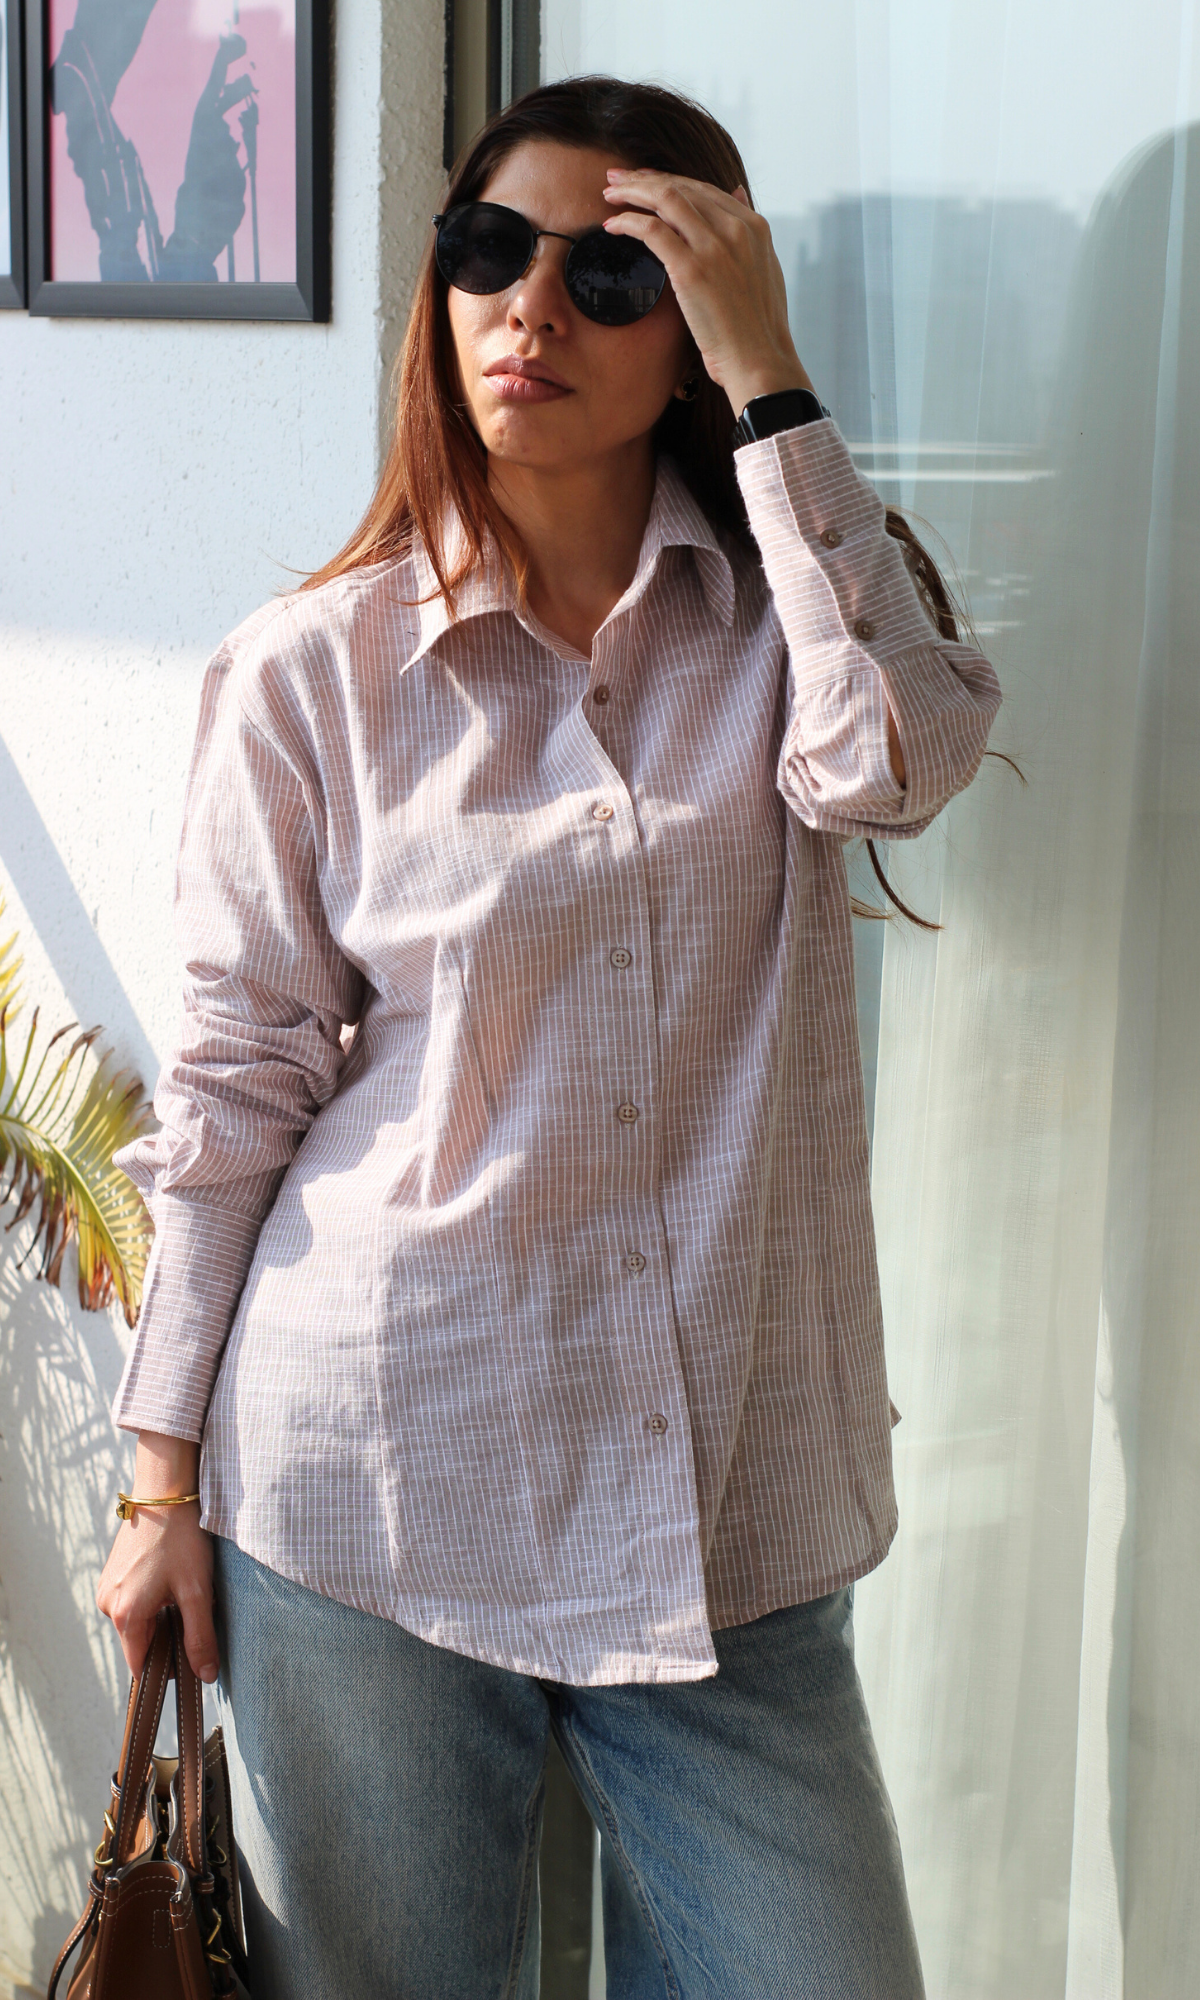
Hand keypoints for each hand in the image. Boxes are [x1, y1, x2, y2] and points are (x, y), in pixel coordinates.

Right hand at [96, 1433, 218, 1684]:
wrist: (164, 1493)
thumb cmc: (181, 1539)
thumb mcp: (198, 1591)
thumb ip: (200, 1638)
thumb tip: (205, 1676)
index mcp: (125, 1615)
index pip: (141, 1666)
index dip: (167, 1668)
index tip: (191, 1657)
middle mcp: (107, 1604)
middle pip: (139, 1642)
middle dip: (166, 1637)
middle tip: (193, 1612)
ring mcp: (107, 1587)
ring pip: (136, 1621)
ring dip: (160, 1616)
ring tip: (182, 1589)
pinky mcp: (112, 1574)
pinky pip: (131, 1601)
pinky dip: (151, 1599)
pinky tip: (170, 1578)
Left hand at [602, 169, 813, 418]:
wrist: (759, 362)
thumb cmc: (758, 330)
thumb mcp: (764, 269)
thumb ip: (748, 233)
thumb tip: (739, 193)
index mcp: (754, 227)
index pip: (705, 189)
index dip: (671, 180)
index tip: (645, 181)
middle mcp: (736, 229)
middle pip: (682, 187)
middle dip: (645, 179)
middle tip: (617, 178)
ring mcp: (714, 247)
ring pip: (665, 198)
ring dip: (632, 191)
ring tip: (609, 194)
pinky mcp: (691, 269)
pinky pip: (651, 230)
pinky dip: (628, 222)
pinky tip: (612, 226)